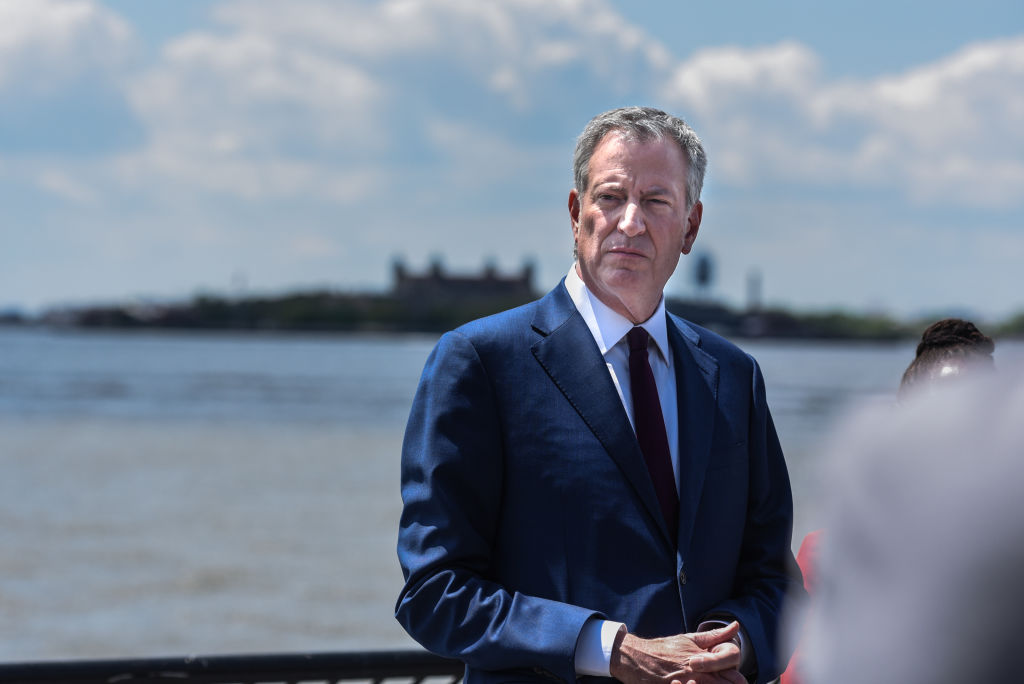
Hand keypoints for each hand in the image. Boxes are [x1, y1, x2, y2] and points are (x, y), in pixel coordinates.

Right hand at [610, 621, 742, 683]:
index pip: (735, 677)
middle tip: (717, 679)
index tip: (730, 677)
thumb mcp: (689, 639)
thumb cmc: (663, 648)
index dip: (736, 680)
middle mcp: (698, 674)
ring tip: (698, 682)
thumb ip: (714, 636)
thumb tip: (736, 626)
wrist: (635, 656)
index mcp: (705, 660)